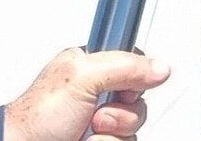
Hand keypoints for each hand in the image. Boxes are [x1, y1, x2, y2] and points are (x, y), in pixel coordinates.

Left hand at [3, 47, 169, 139]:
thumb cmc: (39, 114)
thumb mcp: (81, 77)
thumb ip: (123, 67)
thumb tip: (160, 67)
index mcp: (92, 68)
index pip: (133, 68)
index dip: (133, 83)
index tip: (122, 91)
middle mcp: (98, 95)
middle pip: (138, 105)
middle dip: (119, 115)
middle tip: (95, 116)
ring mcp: (99, 124)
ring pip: (132, 132)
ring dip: (110, 137)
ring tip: (86, 133)